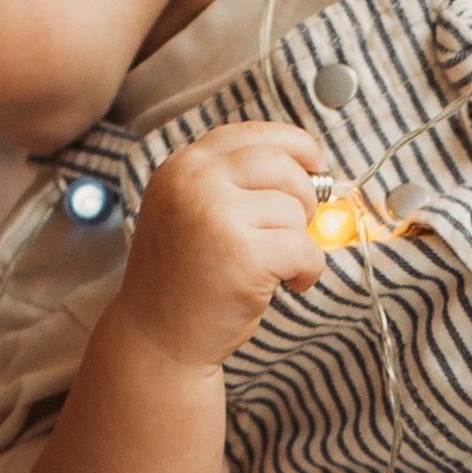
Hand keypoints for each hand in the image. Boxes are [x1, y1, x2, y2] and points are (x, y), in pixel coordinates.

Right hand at [113, 121, 328, 372]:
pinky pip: (305, 249)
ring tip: (278, 266)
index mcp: (184, 167)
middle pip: (282, 164)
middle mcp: (195, 183)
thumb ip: (235, 184)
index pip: (253, 135)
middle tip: (295, 229)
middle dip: (304, 196)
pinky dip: (308, 270)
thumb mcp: (193, 211)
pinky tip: (290, 283)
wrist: (157, 337)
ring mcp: (217, 216)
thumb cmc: (185, 278)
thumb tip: (312, 169)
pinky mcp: (243, 255)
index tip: (313, 165)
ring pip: (294, 210)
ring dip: (299, 242)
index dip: (294, 146)